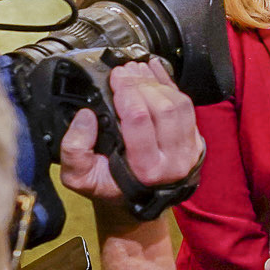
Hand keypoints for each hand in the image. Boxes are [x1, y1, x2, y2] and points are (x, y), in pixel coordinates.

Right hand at [58, 58, 203, 203]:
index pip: (139, 120)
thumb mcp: (80, 177)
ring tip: (137, 70)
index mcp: (145, 170)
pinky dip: (170, 84)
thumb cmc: (109, 185)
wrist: (138, 199)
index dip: (127, 92)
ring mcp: (188, 151)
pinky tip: (154, 71)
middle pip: (163, 108)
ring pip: (179, 104)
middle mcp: (172, 162)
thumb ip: (75, 149)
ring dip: (157, 82)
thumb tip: (86, 116)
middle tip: (124, 71)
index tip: (114, 77)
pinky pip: (187, 105)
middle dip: (141, 83)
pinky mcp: (194, 140)